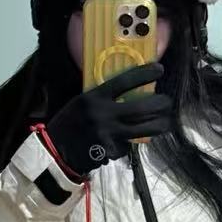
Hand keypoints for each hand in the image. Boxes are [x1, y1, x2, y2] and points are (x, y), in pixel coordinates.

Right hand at [45, 64, 173, 176]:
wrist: (55, 151)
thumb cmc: (70, 123)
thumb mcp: (82, 102)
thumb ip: (103, 97)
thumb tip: (131, 92)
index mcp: (94, 97)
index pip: (124, 81)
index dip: (144, 74)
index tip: (160, 69)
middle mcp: (103, 114)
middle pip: (142, 108)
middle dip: (160, 105)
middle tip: (167, 102)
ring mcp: (108, 134)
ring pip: (143, 130)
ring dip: (159, 125)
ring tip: (165, 122)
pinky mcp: (111, 151)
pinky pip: (129, 145)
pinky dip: (131, 143)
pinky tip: (125, 141)